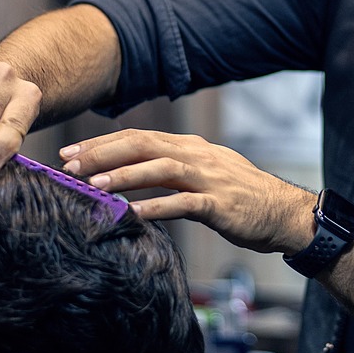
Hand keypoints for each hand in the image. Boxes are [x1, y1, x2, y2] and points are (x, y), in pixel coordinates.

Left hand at [60, 128, 314, 254]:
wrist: (283, 212)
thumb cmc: (239, 197)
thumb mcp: (203, 175)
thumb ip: (170, 172)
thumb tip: (131, 174)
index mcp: (189, 147)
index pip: (139, 137)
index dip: (103, 144)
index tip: (71, 155)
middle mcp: (197, 155)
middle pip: (144, 145)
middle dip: (104, 154)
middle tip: (70, 165)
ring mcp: (209, 178)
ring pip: (161, 168)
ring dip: (125, 176)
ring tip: (94, 186)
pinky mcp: (219, 204)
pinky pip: (183, 204)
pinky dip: (157, 207)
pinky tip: (134, 214)